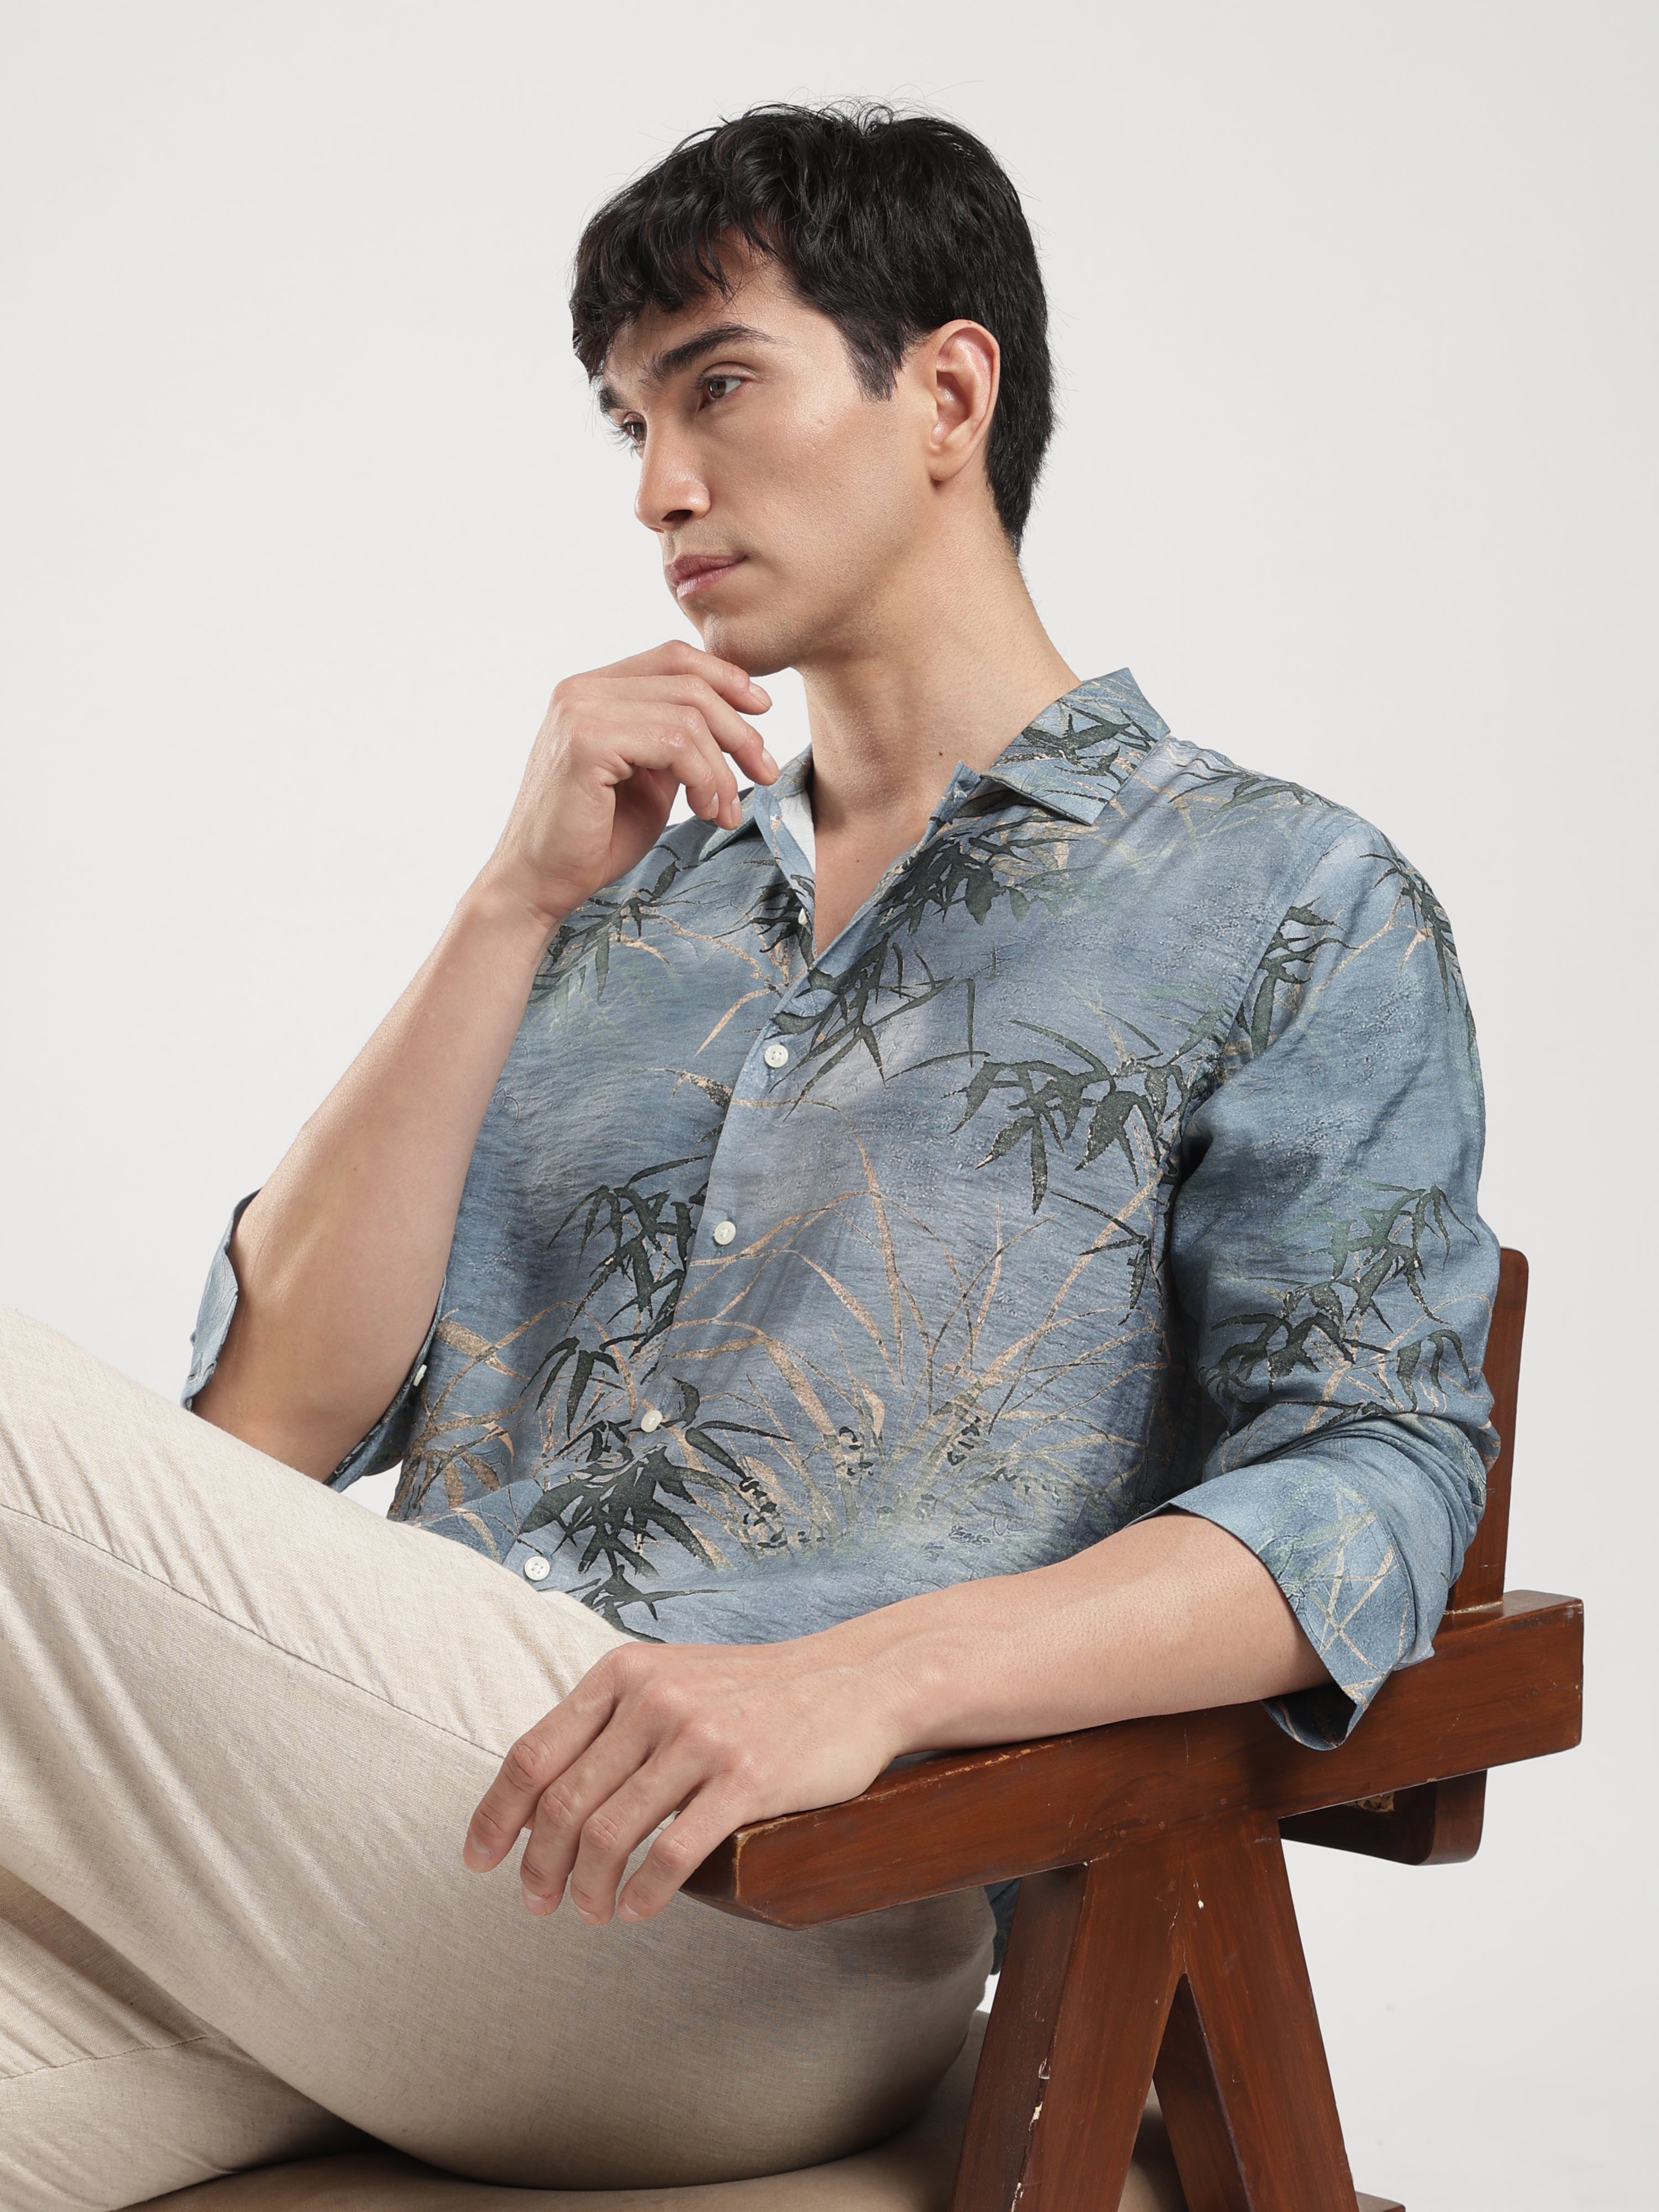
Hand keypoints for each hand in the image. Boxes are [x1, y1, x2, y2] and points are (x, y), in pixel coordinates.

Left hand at [461, 1633, 905, 1923]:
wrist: (855, 1680)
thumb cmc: (756, 1691)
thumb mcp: (673, 1678)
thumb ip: (613, 1718)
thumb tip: (545, 1785)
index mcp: (624, 1673)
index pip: (533, 1753)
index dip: (495, 1815)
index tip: (478, 1859)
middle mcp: (654, 1699)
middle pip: (563, 1803)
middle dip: (538, 1866)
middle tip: (537, 1903)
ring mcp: (700, 1737)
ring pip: (610, 1833)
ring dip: (588, 1888)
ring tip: (591, 1913)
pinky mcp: (746, 1778)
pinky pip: (674, 1851)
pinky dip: (646, 1892)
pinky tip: (639, 1909)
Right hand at [478, 640, 776, 931]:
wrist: (539, 884)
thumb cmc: (594, 840)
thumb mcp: (650, 781)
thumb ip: (677, 744)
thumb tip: (734, 723)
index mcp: (593, 690)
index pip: (673, 657)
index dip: (726, 678)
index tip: (763, 712)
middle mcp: (581, 689)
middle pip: (688, 681)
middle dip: (739, 730)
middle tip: (765, 773)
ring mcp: (580, 711)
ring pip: (688, 715)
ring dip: (721, 767)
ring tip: (723, 811)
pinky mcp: (586, 742)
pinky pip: (675, 742)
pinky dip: (704, 778)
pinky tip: (704, 811)